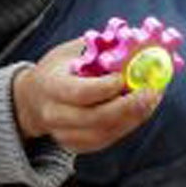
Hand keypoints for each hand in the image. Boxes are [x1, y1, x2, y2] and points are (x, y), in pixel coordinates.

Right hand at [12, 40, 160, 153]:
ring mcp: (64, 134)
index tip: (125, 77)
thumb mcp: (69, 52)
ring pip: (104, 133)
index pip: (80, 93)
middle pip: (96, 118)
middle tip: (151, 92)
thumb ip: (97, 48)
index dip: (106, 88)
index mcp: (51, 86)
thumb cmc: (56, 70)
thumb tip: (132, 41)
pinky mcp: (76, 145)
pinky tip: (140, 111)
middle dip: (128, 106)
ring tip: (151, 100)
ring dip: (133, 118)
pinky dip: (127, 127)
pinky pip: (106, 140)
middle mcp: (55, 115)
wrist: (33, 100)